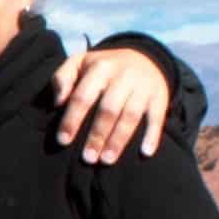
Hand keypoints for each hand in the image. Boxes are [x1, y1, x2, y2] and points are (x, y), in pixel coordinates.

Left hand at [50, 46, 171, 164]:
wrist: (144, 57)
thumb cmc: (102, 68)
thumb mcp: (79, 63)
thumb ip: (62, 78)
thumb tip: (57, 102)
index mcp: (100, 68)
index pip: (83, 97)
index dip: (72, 120)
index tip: (63, 141)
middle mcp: (124, 76)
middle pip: (108, 110)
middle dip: (97, 135)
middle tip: (87, 159)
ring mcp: (143, 87)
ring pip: (131, 116)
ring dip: (119, 140)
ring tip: (107, 161)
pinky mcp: (160, 97)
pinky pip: (157, 117)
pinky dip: (153, 135)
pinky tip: (145, 152)